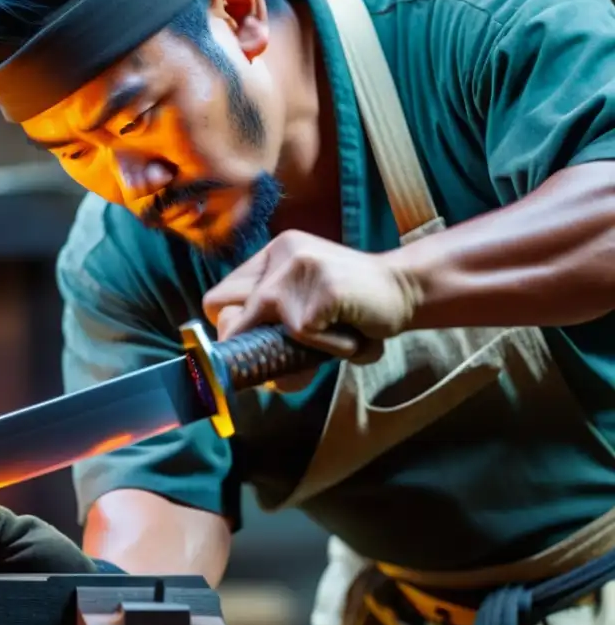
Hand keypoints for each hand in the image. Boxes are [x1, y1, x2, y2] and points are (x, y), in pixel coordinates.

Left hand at [202, 231, 419, 363]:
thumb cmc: (351, 308)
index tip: (252, 346)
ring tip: (332, 337)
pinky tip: (350, 331)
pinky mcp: (321, 286)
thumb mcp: (302, 308)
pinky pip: (305, 337)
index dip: (230, 330)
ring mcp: (298, 267)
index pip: (217, 300)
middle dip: (249, 346)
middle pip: (227, 316)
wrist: (407, 289)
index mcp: (269, 256)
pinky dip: (330, 348)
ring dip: (300, 350)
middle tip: (287, 352)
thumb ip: (269, 328)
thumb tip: (235, 370)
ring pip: (265, 332)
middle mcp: (278, 254)